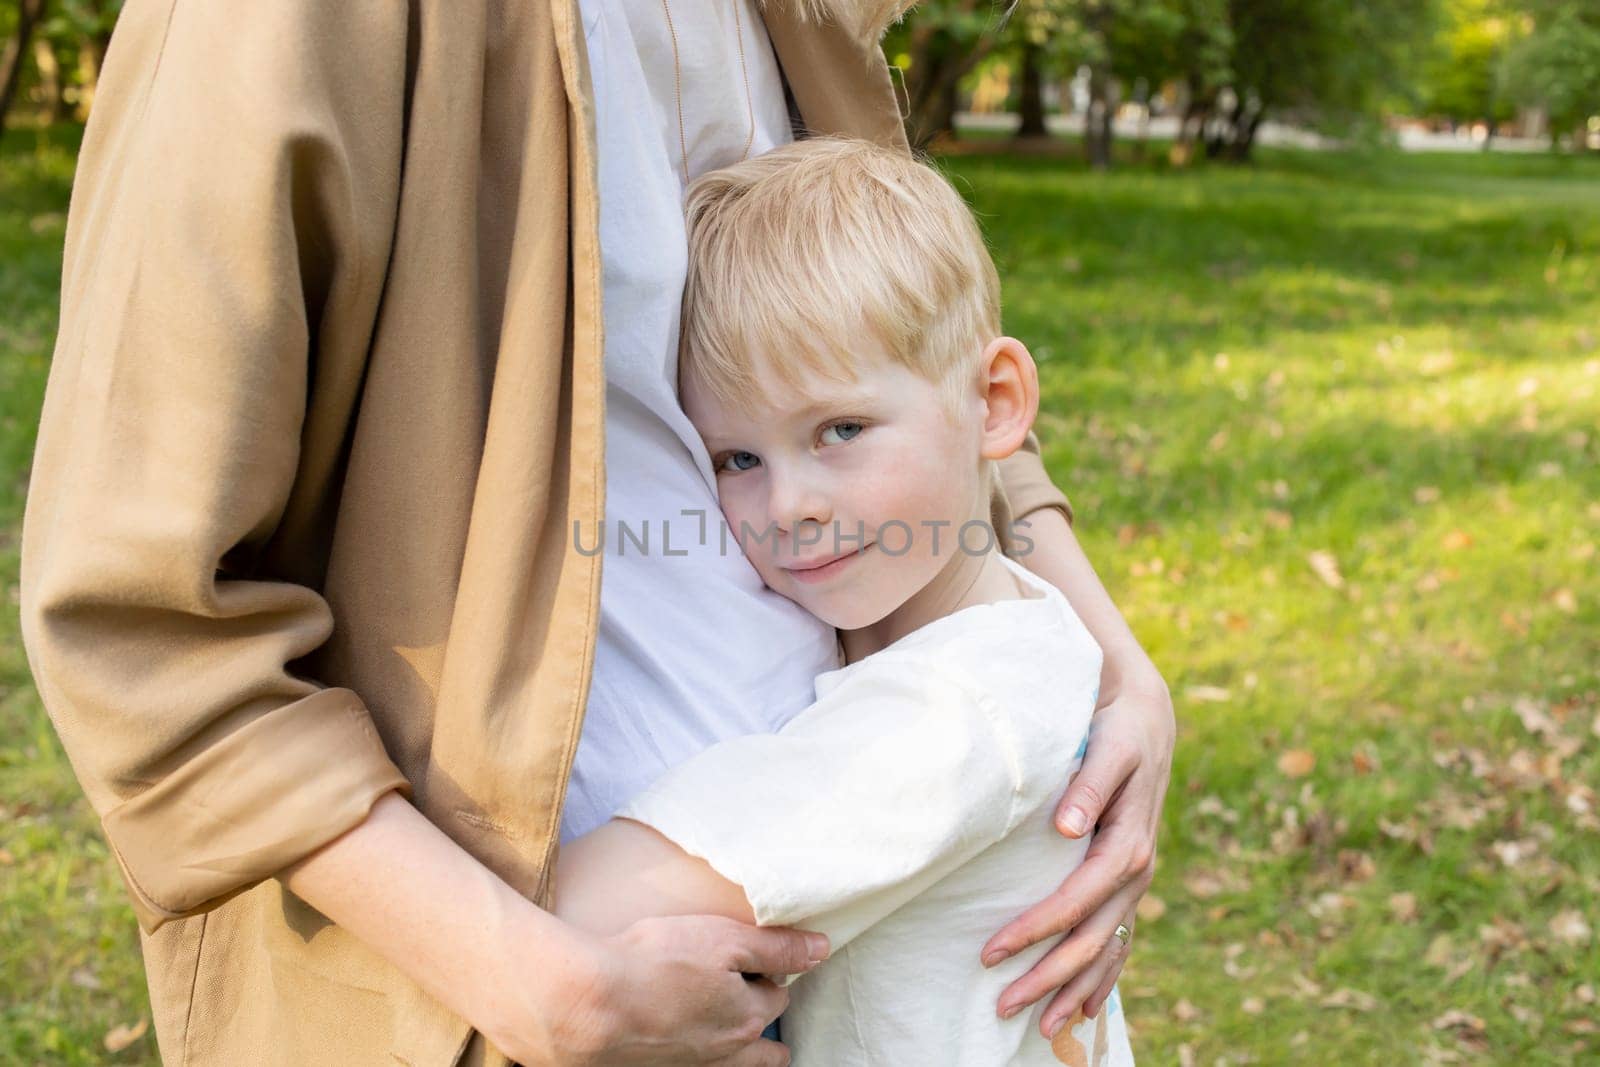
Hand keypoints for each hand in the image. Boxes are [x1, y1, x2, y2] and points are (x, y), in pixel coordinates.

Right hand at [486, 912, 828, 1064]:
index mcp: (748, 1016)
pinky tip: (690, 1046)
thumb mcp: (724, 939)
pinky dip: (703, 1059)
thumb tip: (823, 948)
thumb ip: (777, 945)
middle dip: (767, 1022)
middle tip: (765, 1006)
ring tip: (750, 1047)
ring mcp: (691, 1066)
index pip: (778, 992)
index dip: (771, 970)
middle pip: (763, 1045)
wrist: (586, 1006)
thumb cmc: (656, 963)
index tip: (762, 958)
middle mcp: (726, 1051)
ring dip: (744, 1053)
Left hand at [980, 679, 1173, 1039]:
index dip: (1035, 929)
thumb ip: (1088, 786)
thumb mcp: (1107, 748)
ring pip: (1106, 949)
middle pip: (1091, 939)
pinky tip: (1083, 1007)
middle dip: (1047, 977)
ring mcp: (1135, 882)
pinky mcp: (1128, 881)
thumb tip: (1067, 826)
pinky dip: (1102, 977)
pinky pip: (1118, 940)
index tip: (992, 951)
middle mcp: (1136, 871)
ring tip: (1039, 1027)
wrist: (1145, 718)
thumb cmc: (1116, 729)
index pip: (1075, 900)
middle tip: (1002, 1006)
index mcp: (1128, 844)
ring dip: (1072, 988)